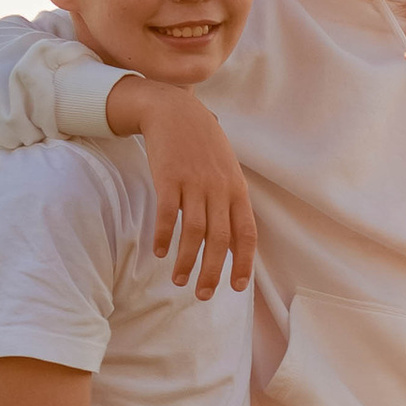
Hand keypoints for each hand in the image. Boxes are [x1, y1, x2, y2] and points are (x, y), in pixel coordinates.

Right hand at [118, 83, 256, 295]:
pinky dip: (163, 235)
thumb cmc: (203, 146)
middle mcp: (218, 188)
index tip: (237, 287)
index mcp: (237, 190)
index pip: (246, 233)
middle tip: (203, 295)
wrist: (175, 110)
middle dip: (212, 271)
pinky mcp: (168, 176)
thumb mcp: (226, 172)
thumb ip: (230, 207)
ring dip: (186, 260)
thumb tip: (234, 247)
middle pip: (220, 238)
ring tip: (178, 280)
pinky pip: (166, 213)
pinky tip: (158, 252)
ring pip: (193, 231)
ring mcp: (193, 182)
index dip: (243, 262)